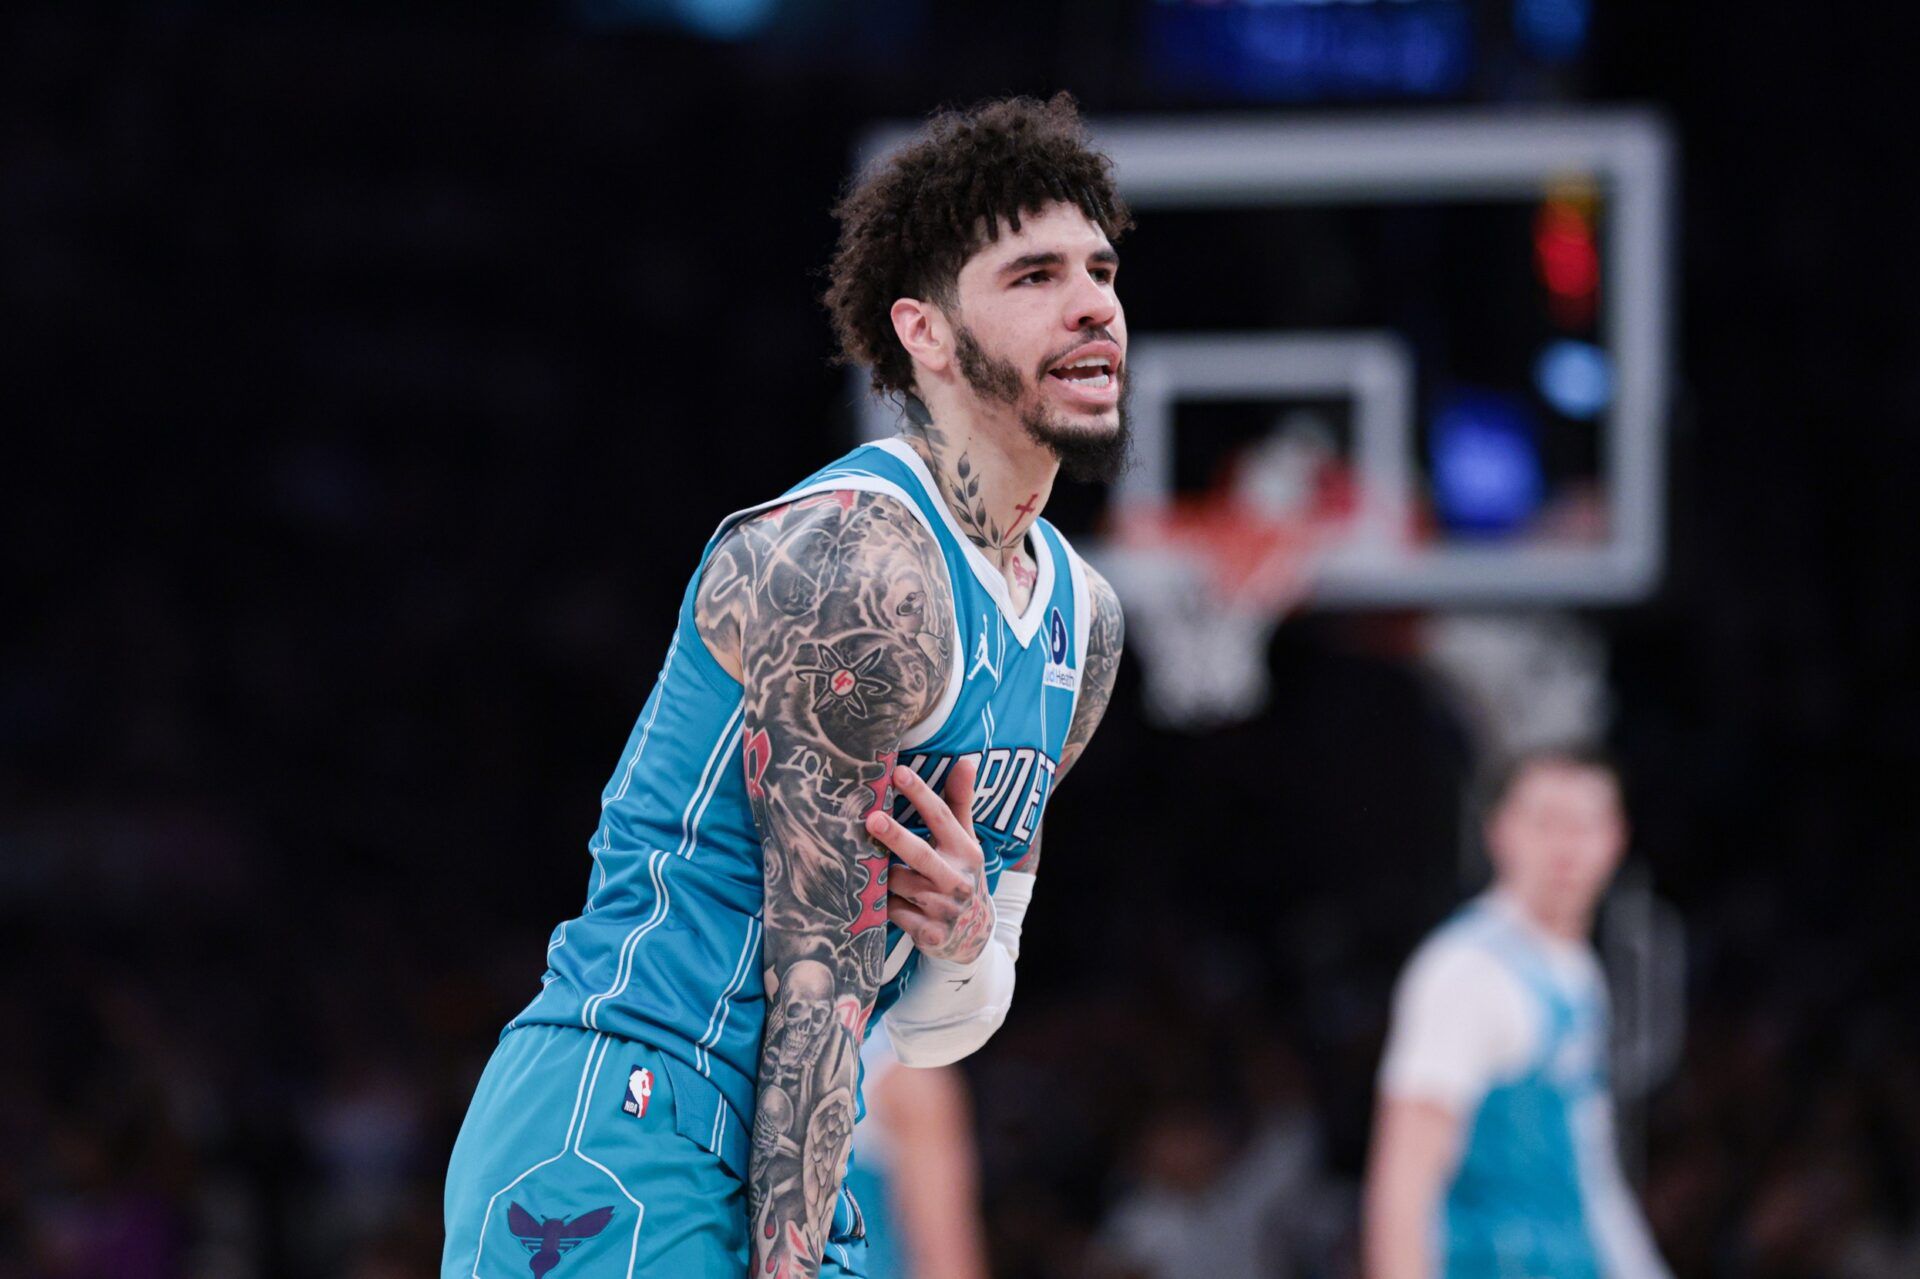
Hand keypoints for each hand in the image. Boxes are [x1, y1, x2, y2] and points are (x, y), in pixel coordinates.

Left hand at [864, 758, 993, 964]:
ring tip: (875, 869)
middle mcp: (957, 880)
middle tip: (871, 818)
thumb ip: (960, 803)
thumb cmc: (960, 875)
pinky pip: (893, 912)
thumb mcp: (965, 842)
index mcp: (966, 852)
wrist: (972, 937)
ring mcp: (944, 909)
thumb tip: (966, 761)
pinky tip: (883, 900)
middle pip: (920, 854)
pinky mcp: (930, 934)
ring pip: (898, 884)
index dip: (921, 794)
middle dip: (895, 837)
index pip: (942, 817)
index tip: (898, 772)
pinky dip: (884, 904)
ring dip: (882, 876)